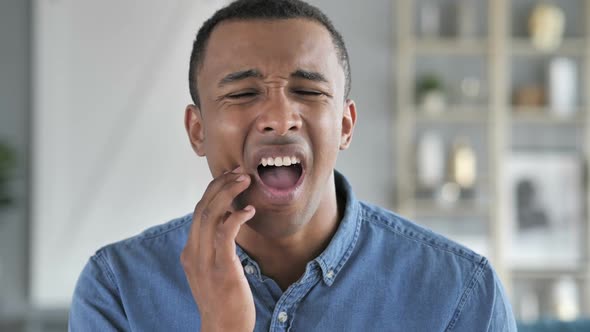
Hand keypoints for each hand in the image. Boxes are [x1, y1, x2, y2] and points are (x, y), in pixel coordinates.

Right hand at [180, 166, 255, 331]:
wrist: (223, 330)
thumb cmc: (224, 301)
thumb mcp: (213, 270)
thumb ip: (214, 248)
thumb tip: (226, 224)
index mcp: (190, 252)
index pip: (198, 212)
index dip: (213, 190)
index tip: (229, 178)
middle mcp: (193, 253)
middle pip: (202, 208)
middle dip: (220, 185)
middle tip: (239, 172)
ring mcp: (205, 261)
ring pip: (210, 215)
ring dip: (228, 193)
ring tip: (244, 180)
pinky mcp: (221, 268)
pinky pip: (225, 234)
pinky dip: (236, 217)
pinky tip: (249, 210)